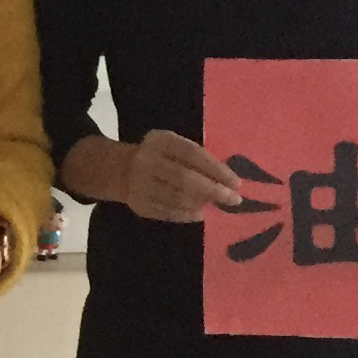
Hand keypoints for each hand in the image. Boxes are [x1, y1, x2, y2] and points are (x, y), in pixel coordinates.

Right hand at [106, 129, 245, 223]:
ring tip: (215, 205)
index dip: (216, 169)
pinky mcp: (139, 205)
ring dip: (201, 203)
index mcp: (160, 142)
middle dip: (213, 190)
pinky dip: (188, 215)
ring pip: (177, 198)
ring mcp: (140, 185)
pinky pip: (168, 213)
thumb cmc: (160, 156)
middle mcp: (147, 162)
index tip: (236, 182)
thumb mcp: (174, 146)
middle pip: (184, 178)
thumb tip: (226, 181)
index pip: (192, 154)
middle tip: (234, 200)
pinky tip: (199, 213)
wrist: (120, 170)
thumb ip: (196, 158)